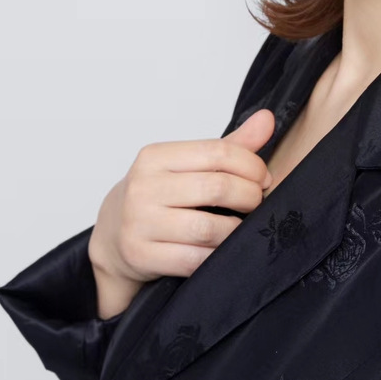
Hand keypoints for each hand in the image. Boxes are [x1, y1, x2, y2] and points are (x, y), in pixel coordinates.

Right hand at [88, 109, 274, 315]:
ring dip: (236, 230)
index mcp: (155, 157)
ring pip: (207, 228)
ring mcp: (139, 223)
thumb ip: (231, 146)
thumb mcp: (189, 166)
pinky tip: (223, 249)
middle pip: (216, 188)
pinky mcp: (141, 256)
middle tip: (257, 203)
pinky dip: (217, 256)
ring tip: (242, 227)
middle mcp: (143, 187)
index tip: (263, 178)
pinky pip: (194, 260)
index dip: (251, 165)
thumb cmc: (160, 196)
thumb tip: (267, 119)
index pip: (217, 152)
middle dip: (249, 196)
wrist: (113, 237)